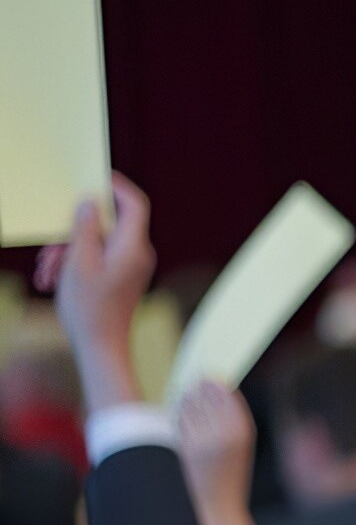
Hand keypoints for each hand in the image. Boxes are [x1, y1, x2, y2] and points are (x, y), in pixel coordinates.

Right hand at [43, 174, 154, 411]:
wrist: (101, 348)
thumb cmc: (90, 308)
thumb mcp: (78, 262)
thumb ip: (85, 228)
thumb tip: (90, 202)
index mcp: (133, 246)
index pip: (134, 204)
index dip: (117, 187)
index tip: (96, 176)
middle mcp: (138, 254)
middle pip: (106, 226)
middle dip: (73, 234)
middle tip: (49, 251)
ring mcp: (131, 267)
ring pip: (96, 244)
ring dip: (67, 254)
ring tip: (48, 273)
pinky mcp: (122, 278)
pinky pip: (98, 260)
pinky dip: (75, 265)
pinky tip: (54, 281)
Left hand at [177, 382, 260, 524]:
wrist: (216, 511)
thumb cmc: (227, 478)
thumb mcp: (238, 447)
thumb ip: (230, 421)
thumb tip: (212, 389)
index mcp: (243, 430)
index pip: (227, 393)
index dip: (216, 382)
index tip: (209, 374)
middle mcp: (226, 433)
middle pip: (207, 395)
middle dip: (200, 386)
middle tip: (196, 377)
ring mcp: (204, 440)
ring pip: (189, 406)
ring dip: (187, 398)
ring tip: (187, 393)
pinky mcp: (185, 449)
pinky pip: (179, 421)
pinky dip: (178, 413)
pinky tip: (179, 410)